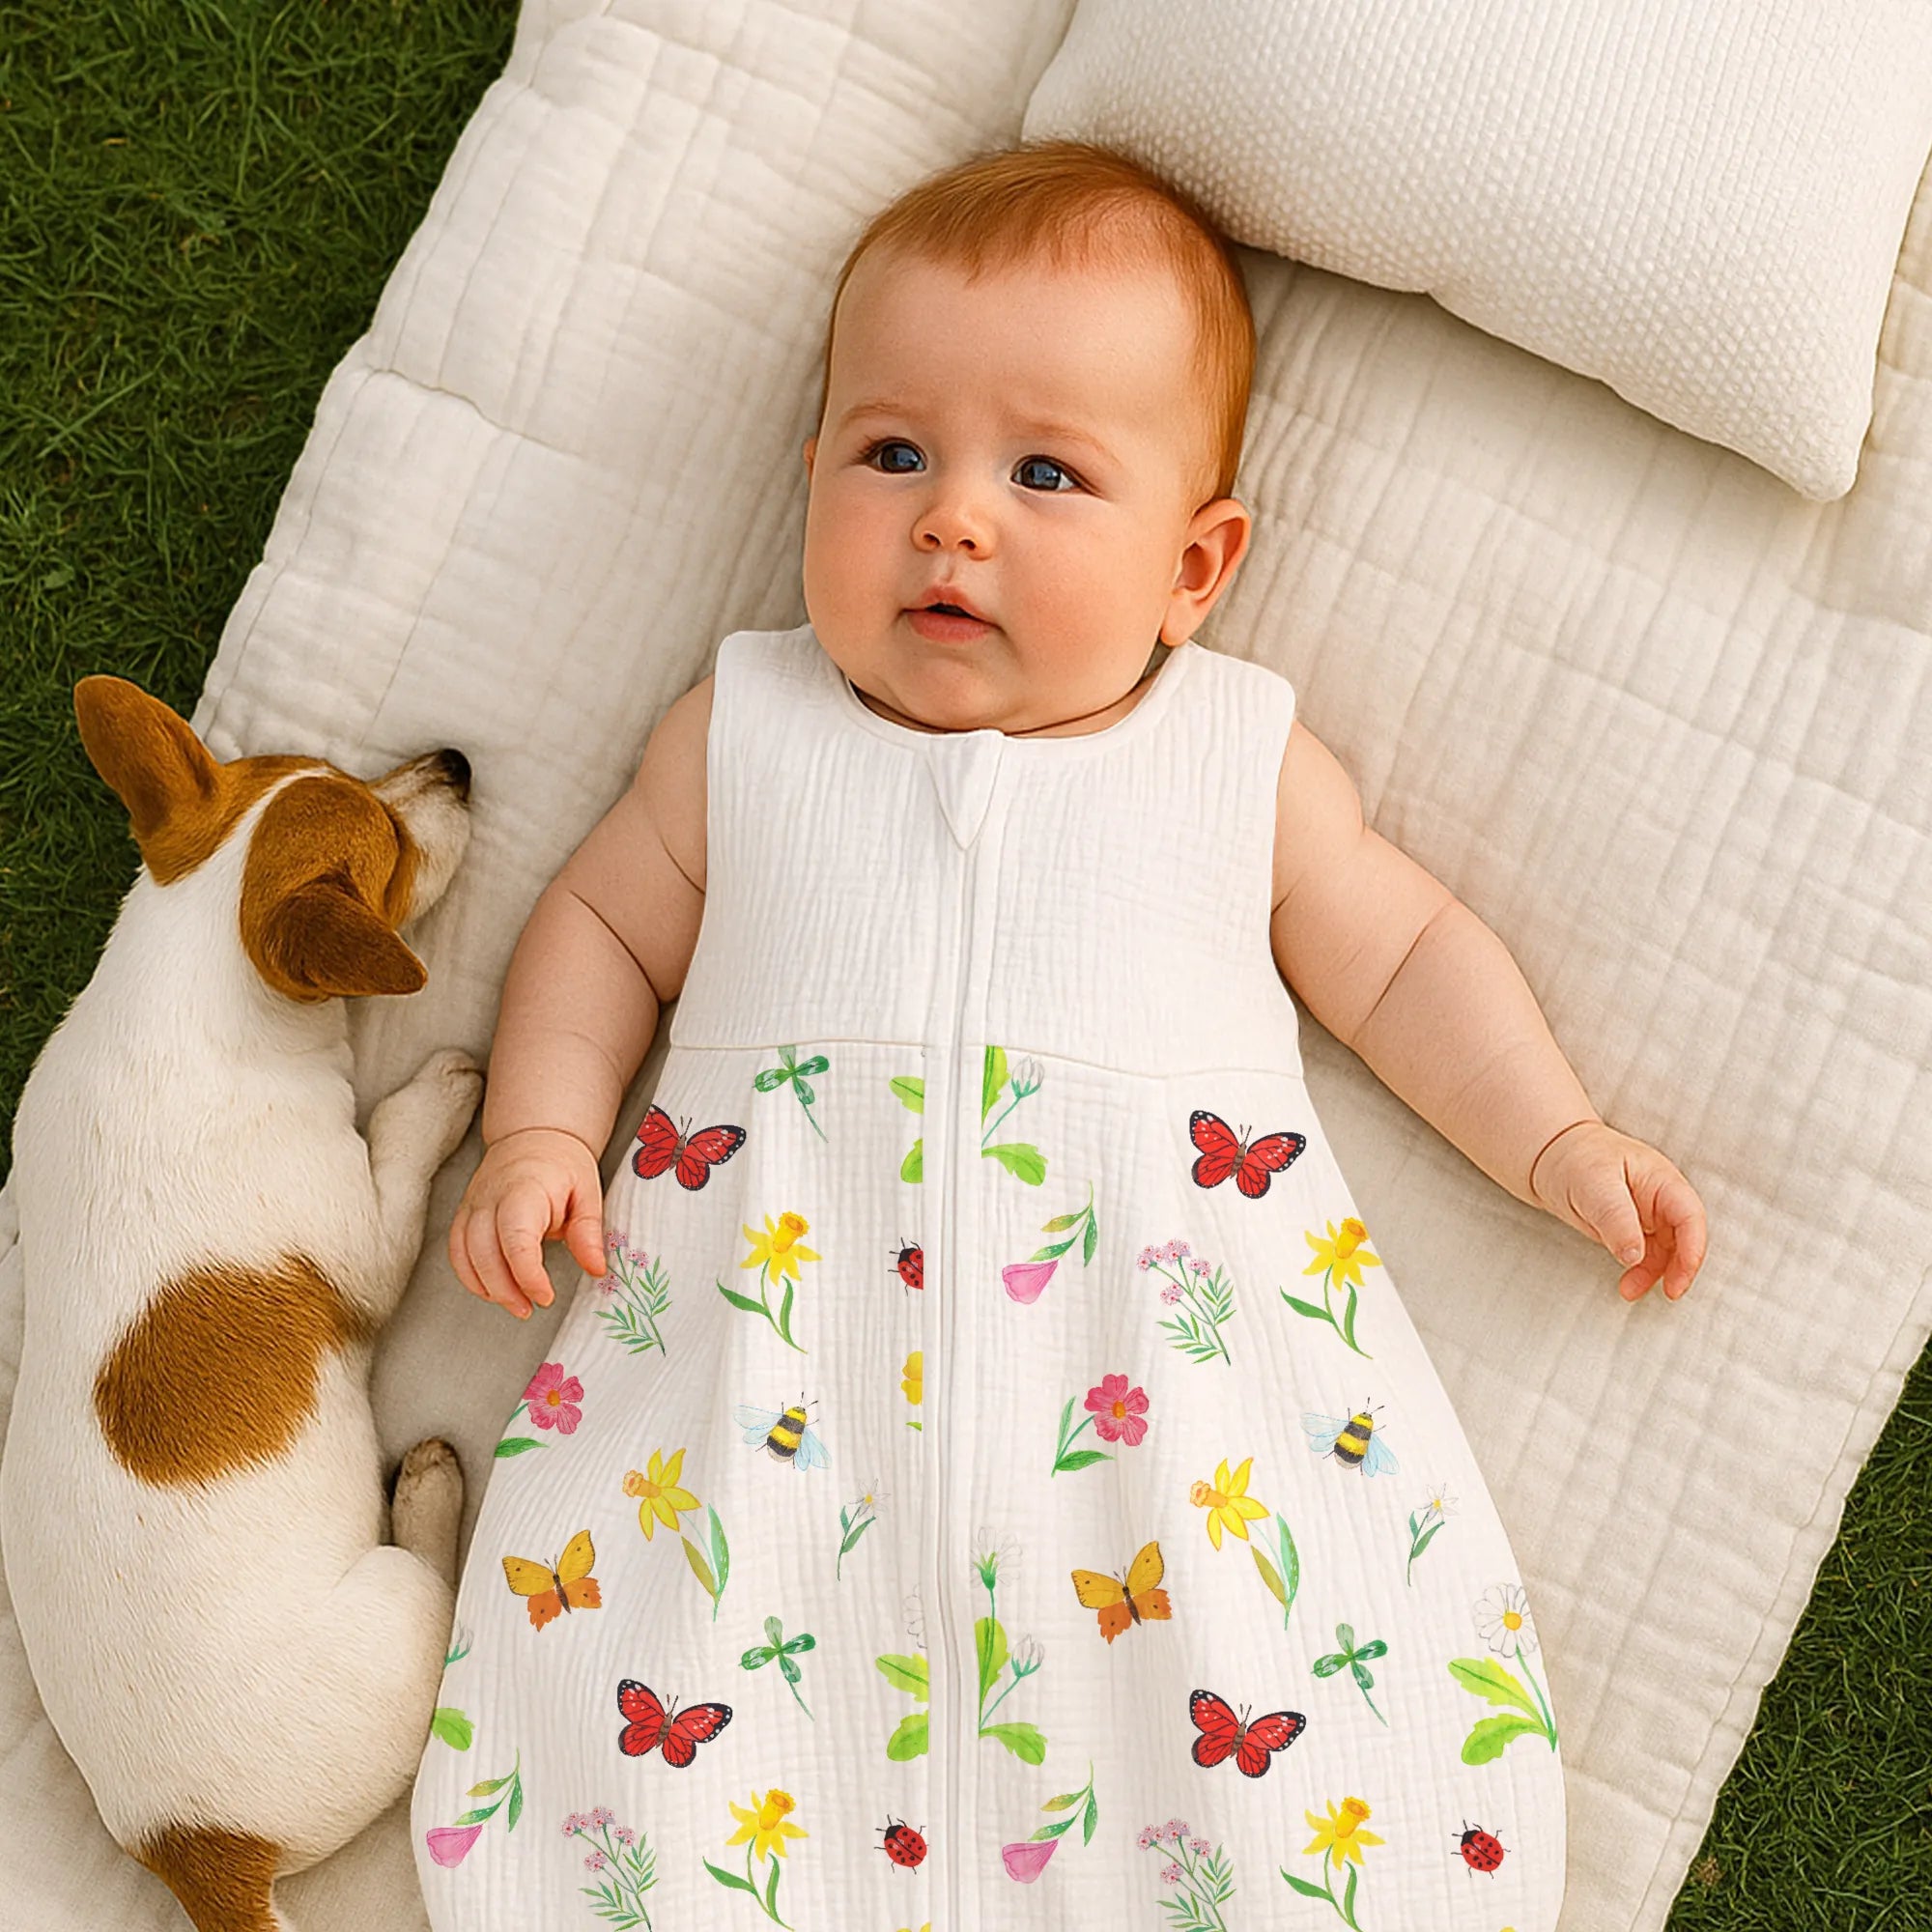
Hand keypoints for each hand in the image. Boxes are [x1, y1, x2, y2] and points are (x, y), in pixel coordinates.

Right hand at [448, 1127, 607, 1319]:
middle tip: (531, 1308)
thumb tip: (596, 1269)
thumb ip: (588, 1232)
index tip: (545, 1296)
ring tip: (516, 1305)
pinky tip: (492, 1291)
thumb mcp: (587, 1193)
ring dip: (488, 1288)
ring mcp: (472, 1206)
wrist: (532, 1137)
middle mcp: (490, 1198)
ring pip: (465, 1255)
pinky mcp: (463, 1215)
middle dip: (505, 1290)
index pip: (516, 1238)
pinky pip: (456, 1252)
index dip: (527, 1275)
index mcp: (524, 1189)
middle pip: (484, 1252)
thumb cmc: (562, 1165)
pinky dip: (470, 1277)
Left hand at [1528, 1119, 1707, 1301]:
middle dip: (1680, 1267)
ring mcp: (1648, 1215)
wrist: (1549, 1157)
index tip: (1680, 1279)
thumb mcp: (1594, 1185)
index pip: (1689, 1217)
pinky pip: (1645, 1255)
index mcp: (1661, 1180)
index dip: (1692, 1250)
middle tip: (1669, 1293)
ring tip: (1630, 1291)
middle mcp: (1660, 1199)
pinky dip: (1639, 1272)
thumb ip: (1617, 1219)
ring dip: (1654, 1274)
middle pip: (1684, 1237)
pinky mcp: (1631, 1229)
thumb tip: (1635, 1256)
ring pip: (1666, 1251)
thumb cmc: (1574, 1158)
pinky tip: (1627, 1284)